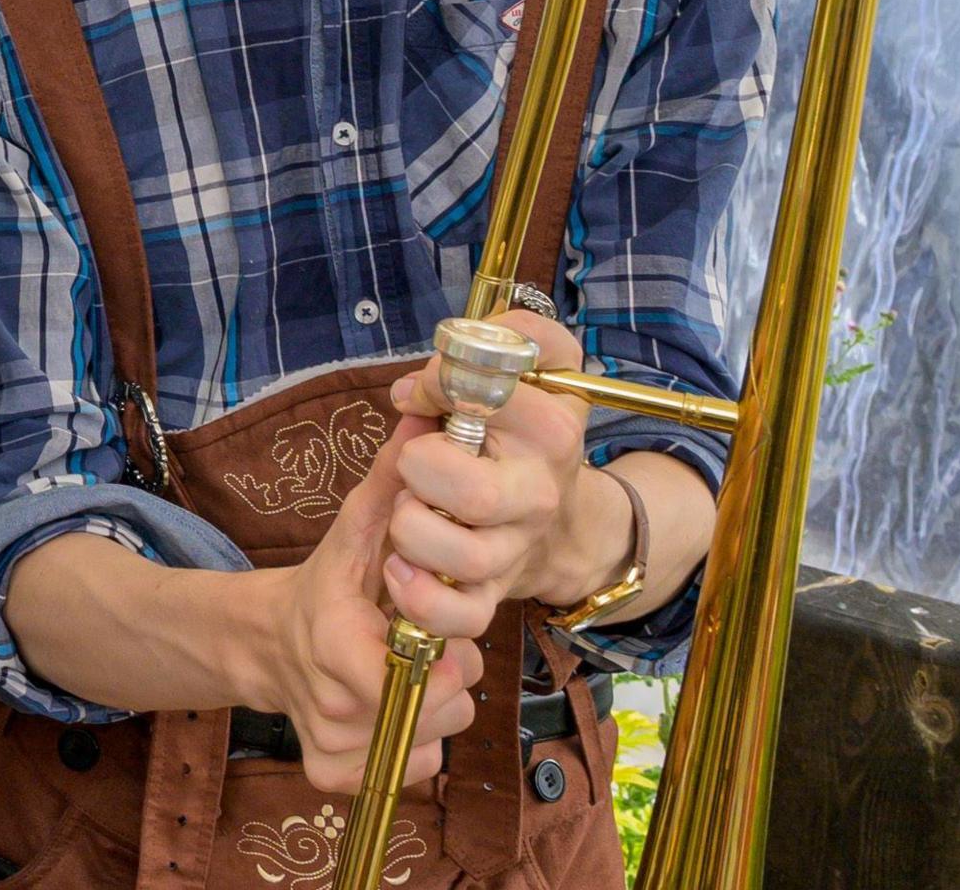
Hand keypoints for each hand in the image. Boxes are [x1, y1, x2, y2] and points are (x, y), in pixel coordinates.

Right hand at [261, 435, 485, 794]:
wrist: (265, 641)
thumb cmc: (325, 585)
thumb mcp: (355, 531)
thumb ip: (393, 482)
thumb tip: (425, 415)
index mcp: (336, 644)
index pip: (417, 678)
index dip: (439, 659)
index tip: (425, 630)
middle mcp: (329, 702)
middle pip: (437, 712)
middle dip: (446, 680)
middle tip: (417, 649)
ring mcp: (329, 741)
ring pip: (426, 745)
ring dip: (429, 714)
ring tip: (403, 676)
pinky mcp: (329, 771)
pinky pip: (403, 776)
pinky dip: (407, 753)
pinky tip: (388, 714)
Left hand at [383, 309, 596, 609]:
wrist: (559, 522)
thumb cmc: (519, 435)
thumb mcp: (529, 371)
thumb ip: (488, 345)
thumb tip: (413, 391)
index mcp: (551, 428)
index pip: (488, 393)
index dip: (441, 383)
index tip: (425, 389)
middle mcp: (539, 492)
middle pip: (474, 495)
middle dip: (420, 470)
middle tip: (414, 460)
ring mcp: (516, 547)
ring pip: (462, 557)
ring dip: (412, 531)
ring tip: (409, 511)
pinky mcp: (493, 594)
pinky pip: (458, 614)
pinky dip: (420, 596)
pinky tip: (400, 567)